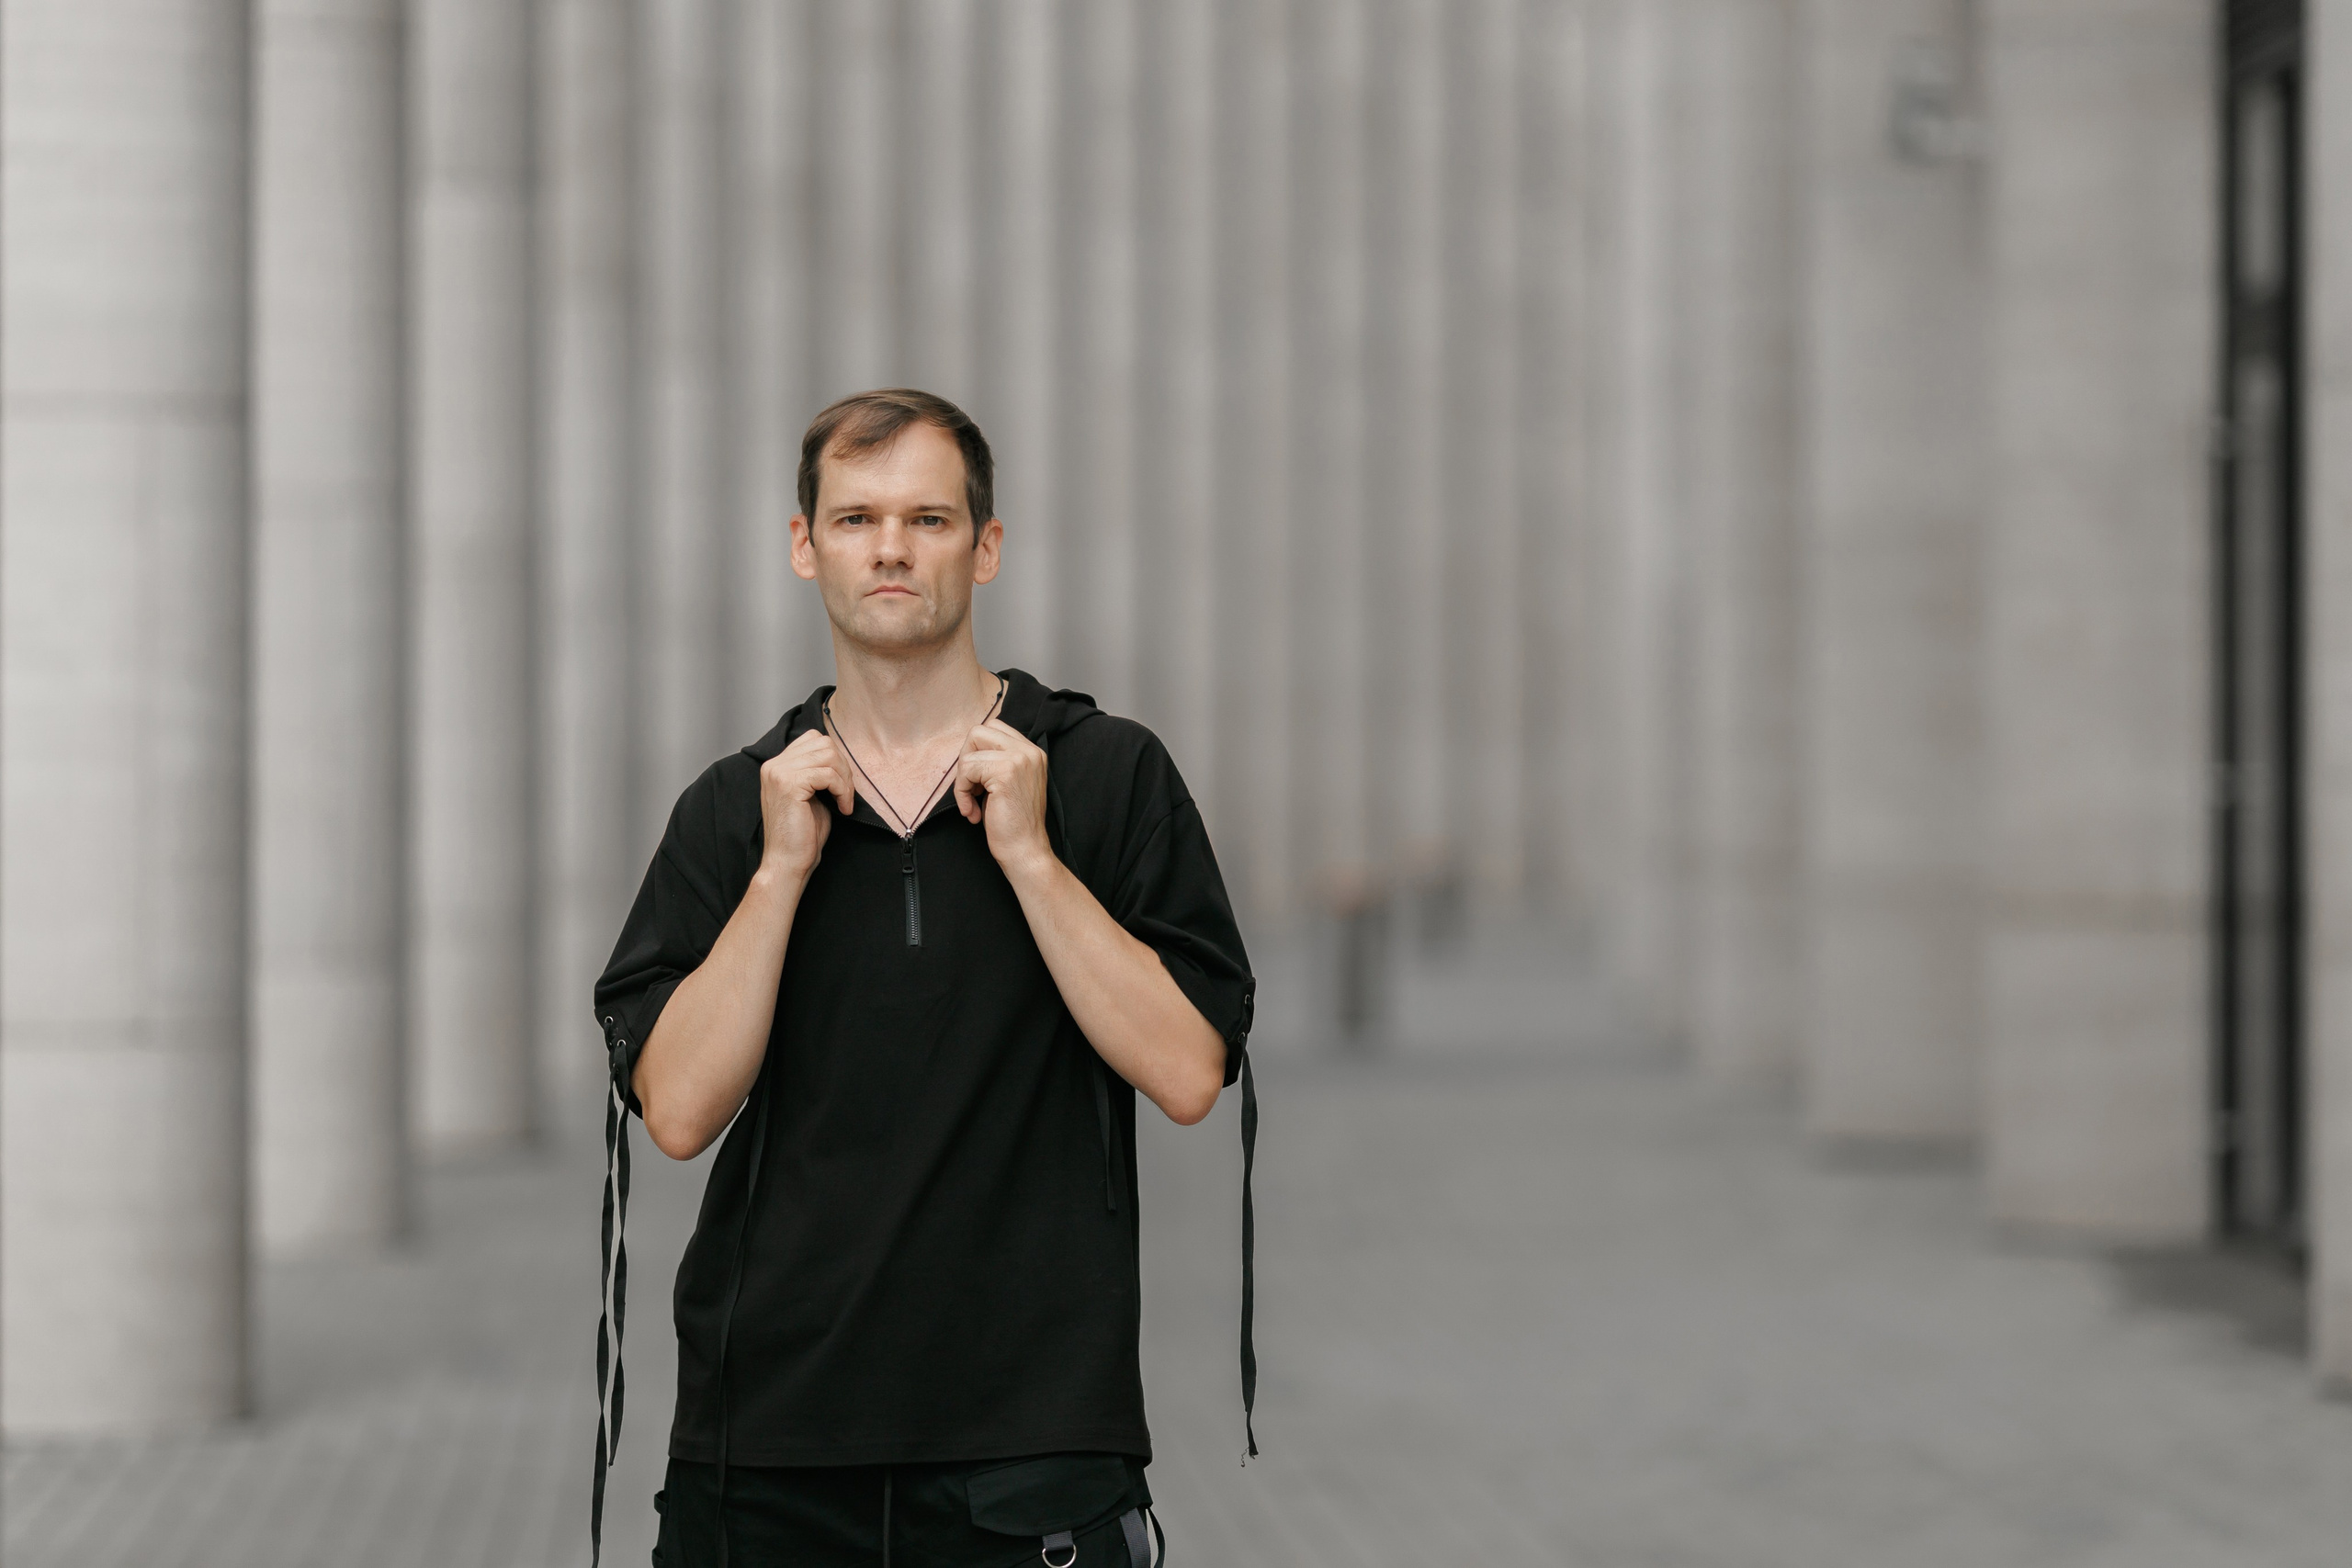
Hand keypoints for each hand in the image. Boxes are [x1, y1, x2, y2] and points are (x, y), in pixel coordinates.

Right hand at [760, 729, 853, 884]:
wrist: (787, 862)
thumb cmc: (801, 835)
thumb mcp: (811, 795)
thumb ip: (818, 773)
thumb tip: (840, 758)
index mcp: (777, 766)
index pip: (813, 739)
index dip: (835, 758)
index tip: (841, 784)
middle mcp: (774, 765)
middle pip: (824, 743)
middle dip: (843, 768)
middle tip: (846, 794)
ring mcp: (779, 773)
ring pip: (829, 756)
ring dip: (845, 780)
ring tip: (844, 802)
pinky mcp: (789, 784)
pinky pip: (828, 774)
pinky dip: (843, 791)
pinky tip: (842, 808)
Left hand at [953, 718, 1052, 873]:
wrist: (1025, 850)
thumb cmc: (1014, 824)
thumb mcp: (1011, 783)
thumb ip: (998, 762)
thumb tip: (969, 751)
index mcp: (1032, 752)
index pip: (994, 728)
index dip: (977, 751)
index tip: (979, 779)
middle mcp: (1029, 751)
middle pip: (979, 731)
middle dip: (966, 758)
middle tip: (972, 786)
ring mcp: (1018, 759)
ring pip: (969, 751)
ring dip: (962, 780)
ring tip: (972, 803)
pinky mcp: (1004, 772)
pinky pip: (966, 770)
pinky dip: (961, 793)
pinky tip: (973, 812)